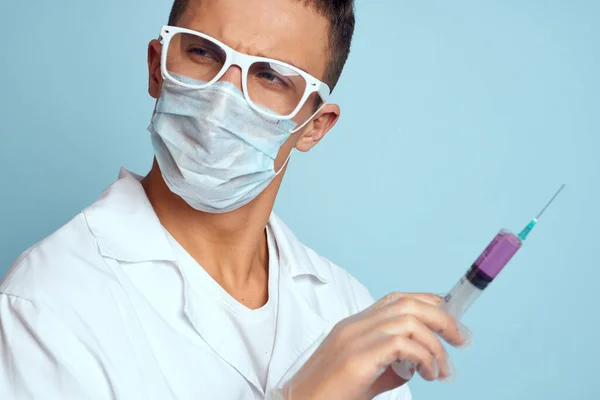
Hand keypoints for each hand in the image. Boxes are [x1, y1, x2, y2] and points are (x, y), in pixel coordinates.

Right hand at [281, 293, 472, 399]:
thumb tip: (421, 361)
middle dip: (441, 318)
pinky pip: (402, 345)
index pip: (397, 298)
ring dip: (435, 345)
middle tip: (461, 339)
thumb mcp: (368, 373)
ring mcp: (355, 338)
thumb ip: (392, 362)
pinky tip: (427, 374)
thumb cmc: (333, 394)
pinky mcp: (357, 357)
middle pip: (407, 304)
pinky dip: (424, 357)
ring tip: (441, 370)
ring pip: (408, 321)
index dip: (428, 302)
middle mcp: (355, 325)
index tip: (450, 319)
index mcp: (356, 325)